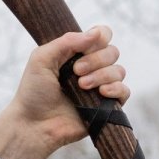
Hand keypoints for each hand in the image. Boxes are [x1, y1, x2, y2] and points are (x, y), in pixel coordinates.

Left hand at [0, 26, 128, 158]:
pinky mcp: (106, 107)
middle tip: (76, 71)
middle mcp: (91, 68)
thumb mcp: (41, 59)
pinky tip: (102, 92)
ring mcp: (99, 87)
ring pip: (119, 71)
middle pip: (112, 52)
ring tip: (82, 85)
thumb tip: (96, 33)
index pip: (102, 35)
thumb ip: (66, 41)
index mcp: (76, 54)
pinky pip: (125, 92)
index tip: (86, 46)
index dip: (100, 36)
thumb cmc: (33, 92)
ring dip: (102, 75)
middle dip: (96, 59)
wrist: (33, 124)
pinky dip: (117, 88)